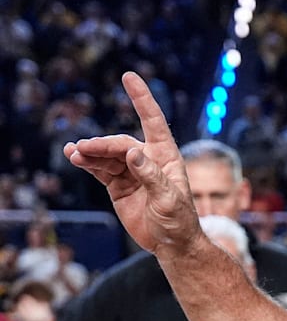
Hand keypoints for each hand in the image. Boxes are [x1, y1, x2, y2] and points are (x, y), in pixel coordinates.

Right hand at [64, 72, 199, 256]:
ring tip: (74, 153)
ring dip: (90, 152)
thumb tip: (133, 153)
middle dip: (102, 145)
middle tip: (84, 149)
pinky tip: (75, 158)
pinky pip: (100, 169)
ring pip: (107, 155)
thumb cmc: (179, 221)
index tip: (129, 76)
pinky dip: (87, 163)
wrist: (171, 244)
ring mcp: (131, 171)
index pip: (153, 121)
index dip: (141, 98)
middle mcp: (148, 159)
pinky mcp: (118, 185)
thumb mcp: (169, 199)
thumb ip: (151, 176)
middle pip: (121, 143)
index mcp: (166, 157)